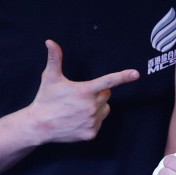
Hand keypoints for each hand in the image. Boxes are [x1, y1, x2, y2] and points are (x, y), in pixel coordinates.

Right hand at [24, 40, 138, 144]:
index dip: (123, 77)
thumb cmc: (46, 99)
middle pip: (106, 95)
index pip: (108, 82)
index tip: (136, 74)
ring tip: (79, 108)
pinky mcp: (91, 133)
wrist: (39, 126)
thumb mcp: (50, 78)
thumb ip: (54, 58)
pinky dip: (93, 120)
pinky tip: (78, 119)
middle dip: (97, 93)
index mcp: (85, 91)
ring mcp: (92, 121)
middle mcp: (91, 107)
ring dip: (97, 107)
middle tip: (80, 96)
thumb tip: (50, 41)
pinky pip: (100, 122)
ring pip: (105, 109)